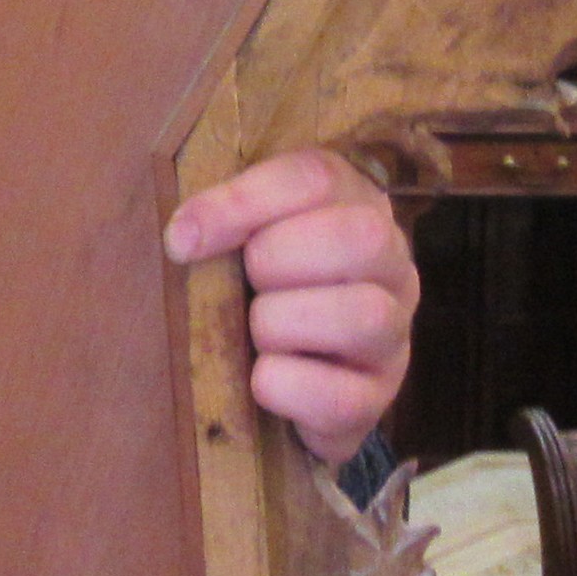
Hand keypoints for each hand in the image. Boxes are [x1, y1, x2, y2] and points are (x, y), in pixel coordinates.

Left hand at [165, 148, 416, 470]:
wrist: (289, 379)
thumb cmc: (262, 289)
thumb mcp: (243, 239)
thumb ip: (221, 220)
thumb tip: (182, 237)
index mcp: (355, 206)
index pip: (318, 178)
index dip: (243, 202)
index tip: (183, 240)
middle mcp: (391, 265)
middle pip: (358, 237)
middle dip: (275, 261)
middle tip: (246, 285)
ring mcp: (394, 334)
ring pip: (363, 315)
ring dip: (280, 324)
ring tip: (256, 333)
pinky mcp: (378, 397)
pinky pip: (341, 396)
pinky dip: (286, 387)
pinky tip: (262, 378)